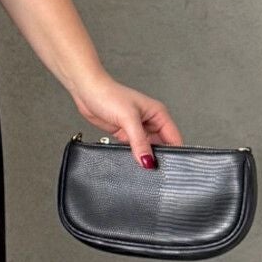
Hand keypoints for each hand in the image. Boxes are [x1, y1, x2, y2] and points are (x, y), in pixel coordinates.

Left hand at [70, 71, 184, 166]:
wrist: (86, 91)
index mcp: (158, 114)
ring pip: (147, 148)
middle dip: (158, 157)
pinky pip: (134, 149)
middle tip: (154, 169)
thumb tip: (148, 160)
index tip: (170, 166)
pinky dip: (133, 155)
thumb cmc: (108, 94)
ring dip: (144, 157)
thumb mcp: (128, 119)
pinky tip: (131, 160)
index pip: (174, 137)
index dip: (174, 151)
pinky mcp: (124, 134)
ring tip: (142, 166)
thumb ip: (139, 142)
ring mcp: (137, 129)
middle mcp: (150, 121)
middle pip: (161, 145)